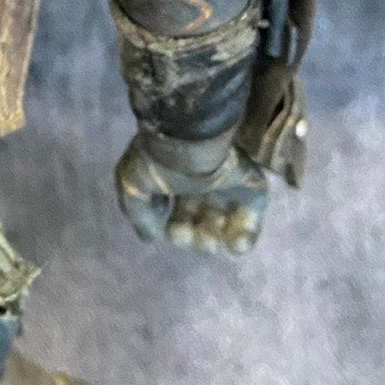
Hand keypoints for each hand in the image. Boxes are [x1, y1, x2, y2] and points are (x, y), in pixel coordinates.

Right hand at [114, 132, 269, 253]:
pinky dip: (245, 238)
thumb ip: (140, 214)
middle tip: (189, 237)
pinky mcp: (250, 187)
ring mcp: (228, 185)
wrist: (188, 141)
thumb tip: (151, 236)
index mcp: (176, 179)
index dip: (173, 228)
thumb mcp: (133, 187)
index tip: (164, 230)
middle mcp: (203, 182)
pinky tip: (232, 244)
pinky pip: (252, 217)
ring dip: (216, 240)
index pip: (178, 212)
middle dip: (192, 237)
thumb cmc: (158, 162)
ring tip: (208, 243)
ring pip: (225, 222)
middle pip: (201, 220)